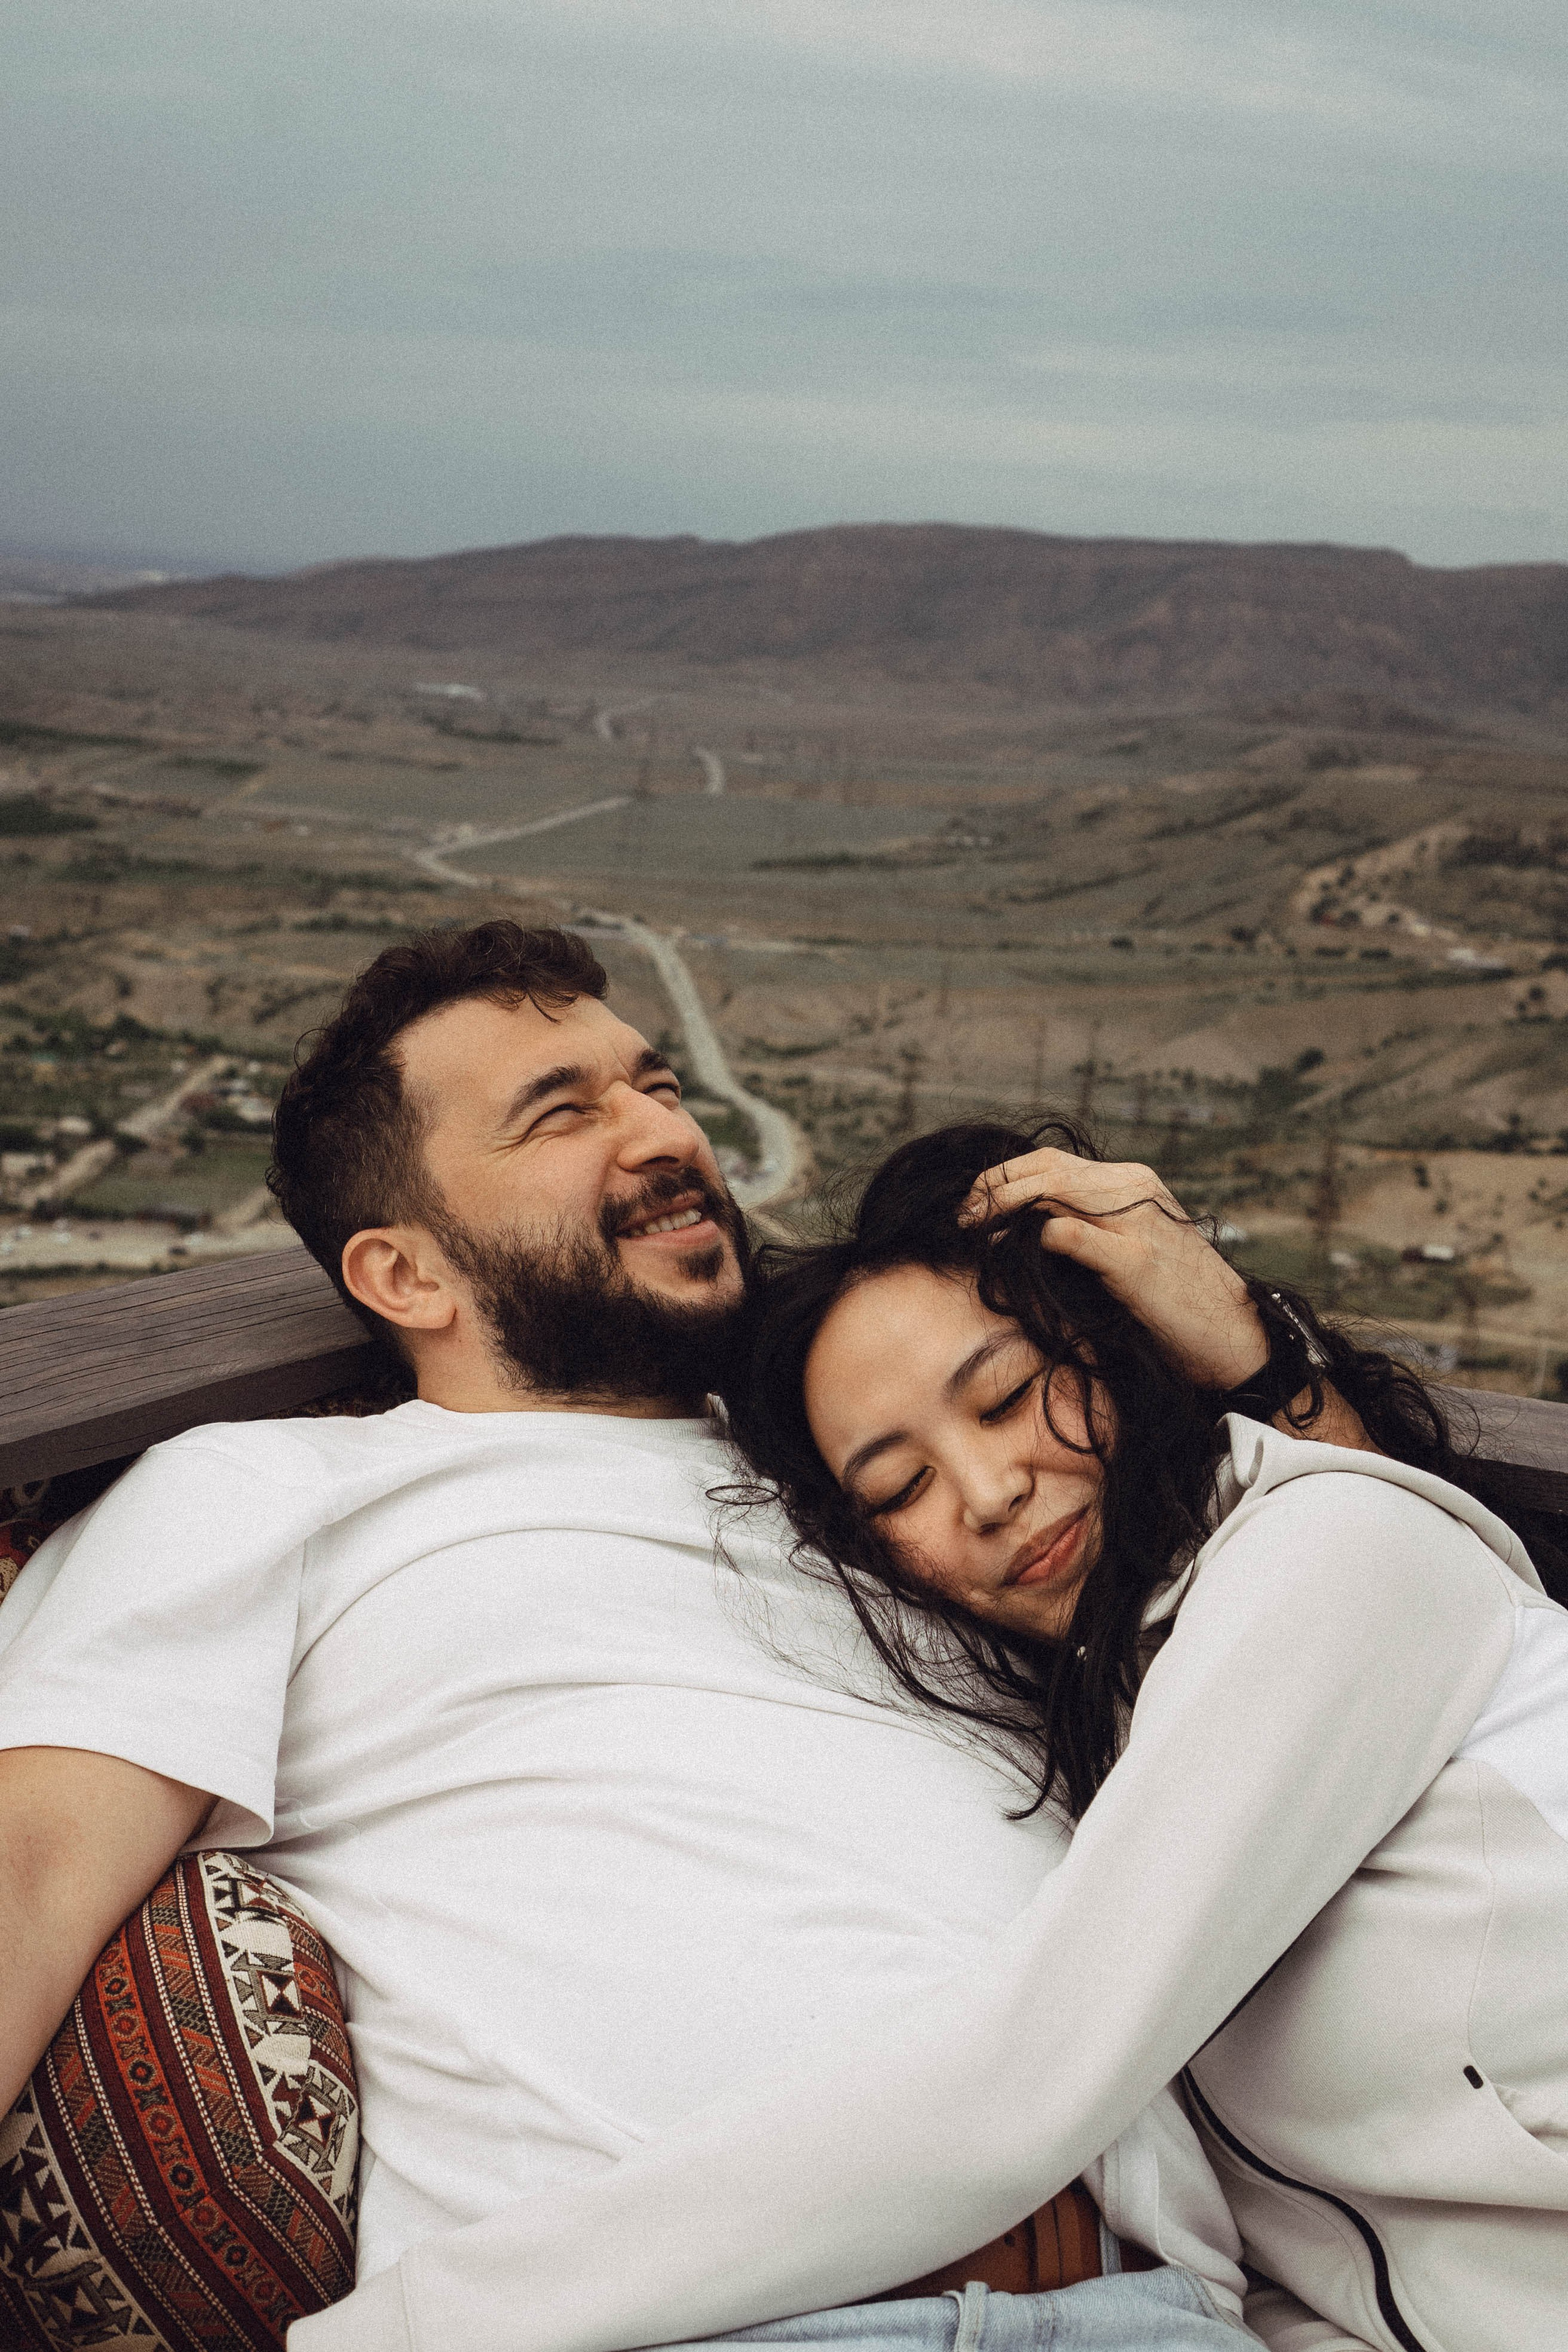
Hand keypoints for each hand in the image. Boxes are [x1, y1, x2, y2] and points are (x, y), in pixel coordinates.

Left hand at [958, 1147, 1267, 1389]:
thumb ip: (1095, 1230)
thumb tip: (1030, 1232)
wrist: (1236, 1337)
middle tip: (962, 1216)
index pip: (1053, 1162)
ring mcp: (1137, 1221)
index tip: (975, 1204)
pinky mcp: (1135, 1260)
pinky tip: (1007, 1250)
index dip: (1006, 1177)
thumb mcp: (1136, 1251)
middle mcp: (1135, 1190)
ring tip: (972, 1228)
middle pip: (1045, 1168)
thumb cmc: (1180, 1303)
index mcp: (1135, 1183)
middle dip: (994, 1187)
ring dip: (1003, 1206)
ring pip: (1051, 1189)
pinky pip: (1067, 1234)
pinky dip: (1030, 1237)